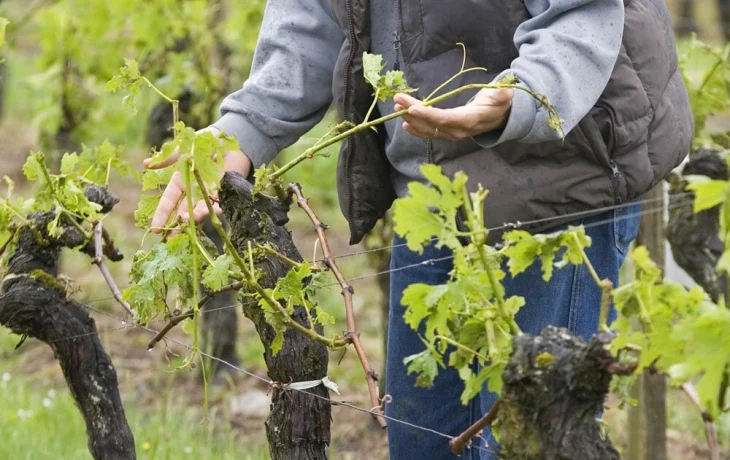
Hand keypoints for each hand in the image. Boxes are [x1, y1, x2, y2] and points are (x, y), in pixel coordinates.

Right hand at [143, 126, 251, 232]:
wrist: (228, 139)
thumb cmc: (203, 143)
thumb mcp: (182, 150)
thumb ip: (167, 158)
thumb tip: (145, 163)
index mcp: (181, 182)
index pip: (169, 201)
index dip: (162, 214)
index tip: (155, 227)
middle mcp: (194, 191)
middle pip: (183, 211)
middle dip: (176, 224)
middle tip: (170, 238)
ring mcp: (208, 193)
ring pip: (199, 210)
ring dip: (193, 218)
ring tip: (187, 224)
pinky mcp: (224, 192)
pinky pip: (219, 204)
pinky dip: (214, 210)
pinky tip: (208, 214)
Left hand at [393, 88, 513, 140]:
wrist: (499, 118)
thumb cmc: (498, 104)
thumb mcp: (502, 97)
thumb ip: (502, 95)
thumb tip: (505, 92)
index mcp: (468, 120)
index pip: (445, 119)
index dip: (428, 115)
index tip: (413, 108)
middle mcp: (457, 130)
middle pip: (431, 123)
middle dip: (413, 113)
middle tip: (398, 101)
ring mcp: (451, 134)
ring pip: (427, 129)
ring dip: (411, 119)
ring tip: (397, 108)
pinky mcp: (447, 133)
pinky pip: (429, 133)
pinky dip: (416, 128)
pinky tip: (405, 123)